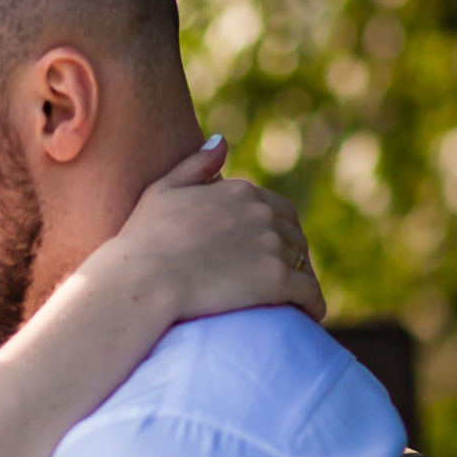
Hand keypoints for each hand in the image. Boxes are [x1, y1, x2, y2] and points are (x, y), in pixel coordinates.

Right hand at [76, 136, 324, 326]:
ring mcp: (272, 246)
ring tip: (293, 301)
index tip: (266, 254)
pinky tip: (308, 315)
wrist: (143, 280)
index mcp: (240, 192)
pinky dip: (313, 304)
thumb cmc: (143, 241)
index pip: (277, 210)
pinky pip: (310, 293)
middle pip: (294, 236)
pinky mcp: (278, 280)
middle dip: (291, 256)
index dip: (275, 233)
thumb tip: (221, 141)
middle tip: (282, 281)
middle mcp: (262, 213)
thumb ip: (195, 164)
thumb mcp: (163, 191)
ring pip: (303, 264)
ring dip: (301, 280)